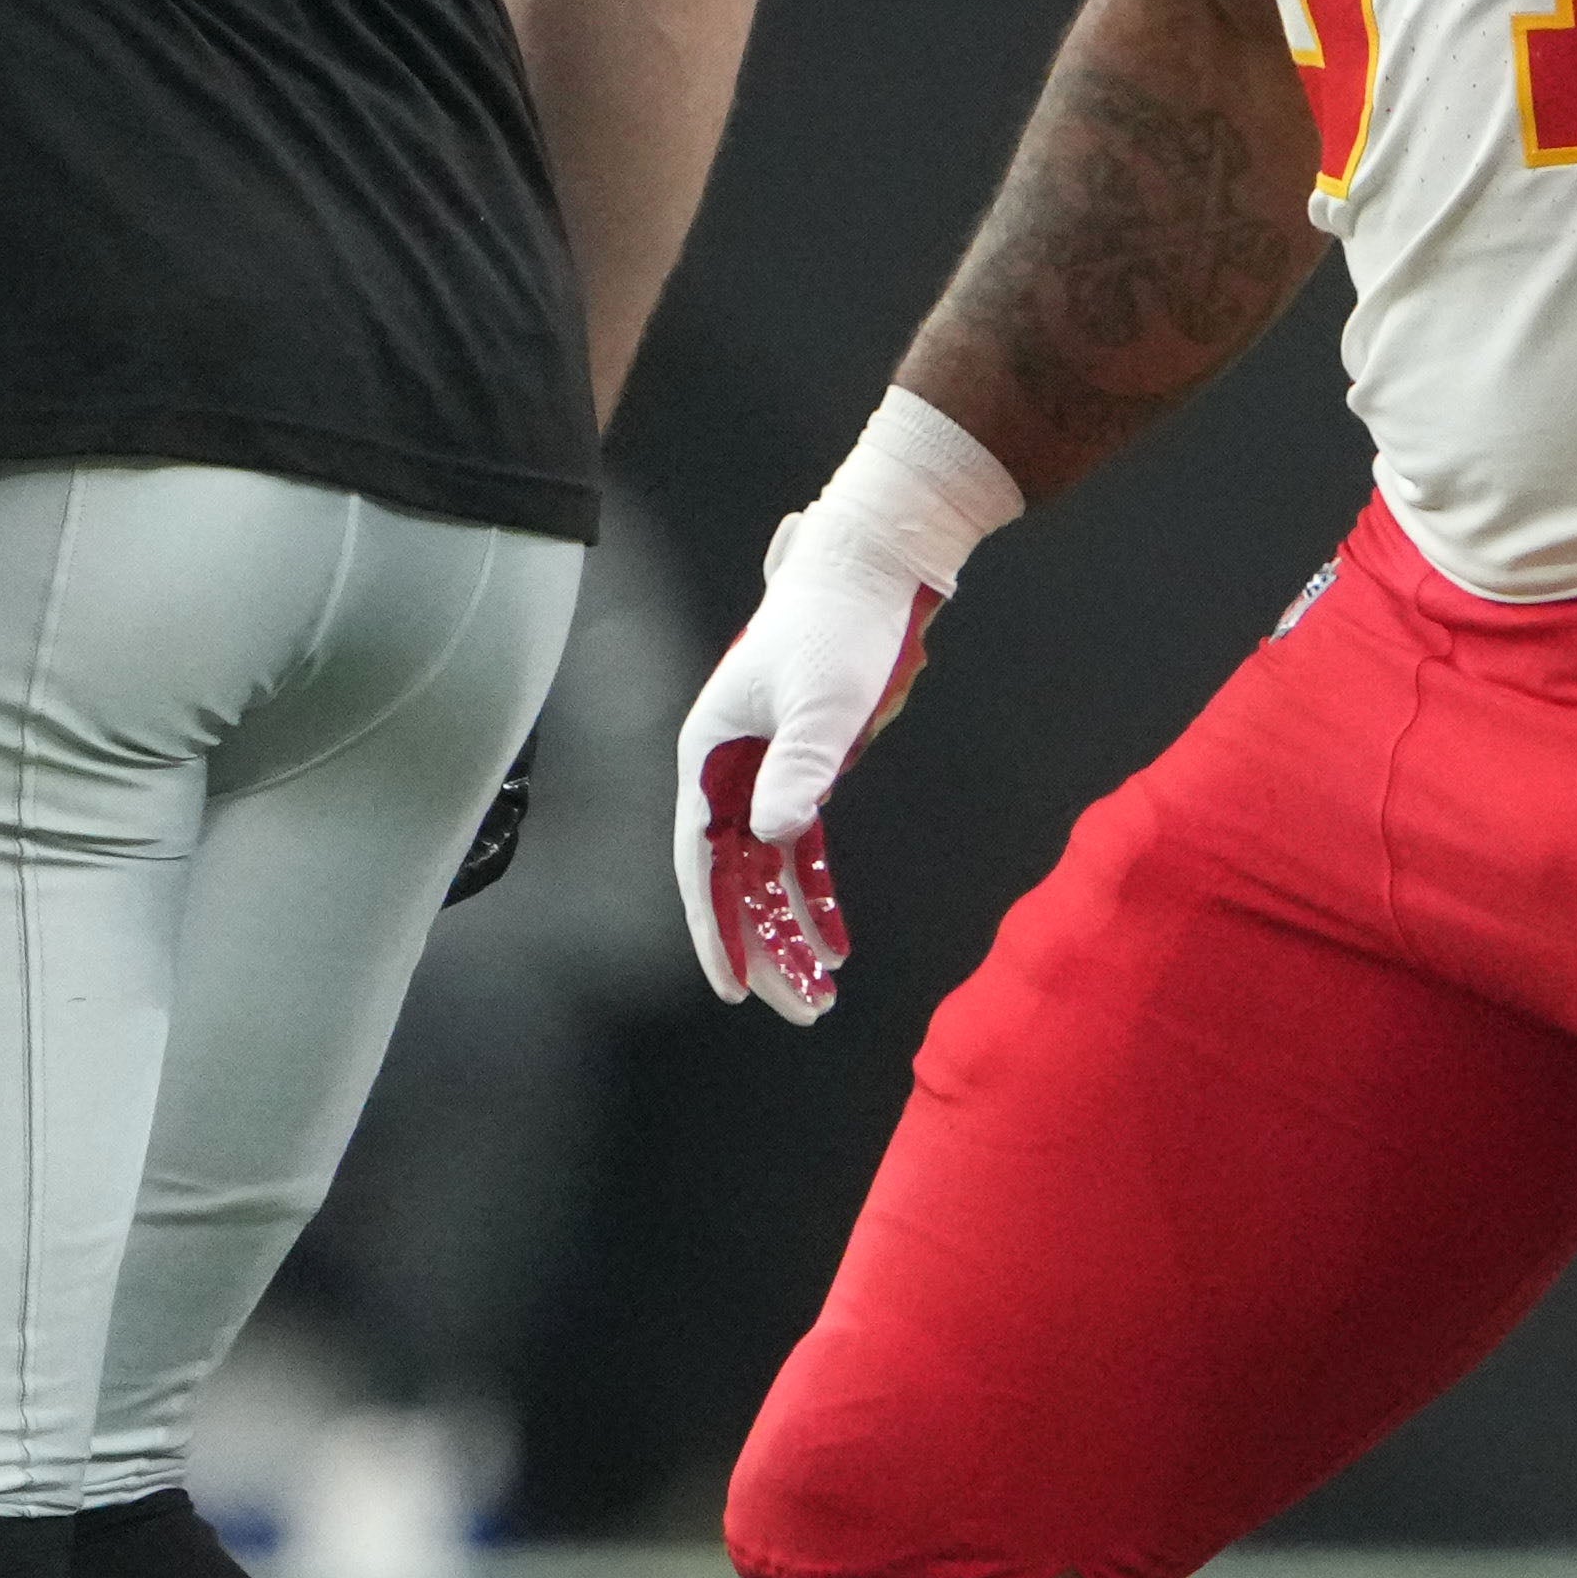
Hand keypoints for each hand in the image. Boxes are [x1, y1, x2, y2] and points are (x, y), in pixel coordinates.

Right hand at [672, 514, 944, 1020]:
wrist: (876, 566)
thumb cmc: (841, 622)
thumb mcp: (823, 700)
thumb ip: (798, 767)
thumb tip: (773, 836)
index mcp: (708, 753)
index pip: (700, 859)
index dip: (714, 928)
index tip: (733, 989)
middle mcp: (727, 770)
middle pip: (735, 878)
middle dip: (765, 948)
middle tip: (802, 1011)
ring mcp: (764, 772)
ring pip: (769, 873)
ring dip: (793, 931)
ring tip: (825, 993)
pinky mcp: (804, 769)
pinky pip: (804, 852)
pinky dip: (821, 897)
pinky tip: (840, 943)